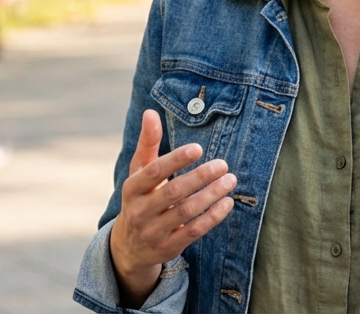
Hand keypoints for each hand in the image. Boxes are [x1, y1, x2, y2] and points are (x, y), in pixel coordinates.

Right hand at [109, 110, 236, 306]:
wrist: (130, 246)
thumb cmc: (140, 198)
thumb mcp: (139, 172)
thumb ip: (147, 143)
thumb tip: (150, 112)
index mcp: (131, 189)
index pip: (153, 172)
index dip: (175, 160)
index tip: (198, 148)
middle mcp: (139, 211)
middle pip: (173, 192)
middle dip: (200, 177)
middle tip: (223, 164)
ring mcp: (154, 232)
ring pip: (186, 212)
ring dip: (211, 195)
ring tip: (230, 180)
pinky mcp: (169, 247)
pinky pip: (194, 231)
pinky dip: (213, 217)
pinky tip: (227, 202)